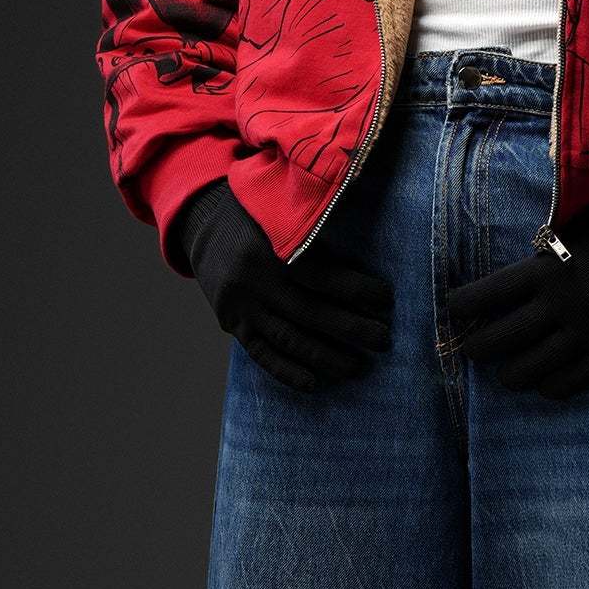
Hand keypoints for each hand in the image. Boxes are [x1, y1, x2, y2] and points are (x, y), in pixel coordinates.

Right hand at [174, 179, 393, 394]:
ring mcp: (241, 305)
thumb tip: (371, 238)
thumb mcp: (282, 205)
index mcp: (271, 246)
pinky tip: (314, 383)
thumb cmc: (258, 212)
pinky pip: (260, 353)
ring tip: (358, 367)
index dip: (357, 290)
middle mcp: (254, 279)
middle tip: (384, 340)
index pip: (322, 276)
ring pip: (288, 338)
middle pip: (310, 312)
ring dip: (326, 357)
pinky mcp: (231, 322)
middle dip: (351, 330)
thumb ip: (314, 225)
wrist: (202, 222)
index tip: (386, 299)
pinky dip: (286, 371)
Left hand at [445, 180, 588, 400]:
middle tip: (470, 349)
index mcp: (546, 266)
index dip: (462, 305)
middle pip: (501, 338)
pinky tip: (546, 385)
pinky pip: (573, 381)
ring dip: (510, 374)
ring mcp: (586, 331)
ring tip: (504, 374)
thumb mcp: (579, 220)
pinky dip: (553, 387)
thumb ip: (550, 241)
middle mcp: (559, 304)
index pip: (486, 293)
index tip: (451, 308)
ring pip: (531, 369)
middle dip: (477, 348)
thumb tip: (528, 248)